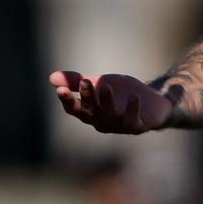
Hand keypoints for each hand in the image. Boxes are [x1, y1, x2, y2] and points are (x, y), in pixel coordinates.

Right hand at [49, 70, 171, 133]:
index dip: (67, 101)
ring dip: (107, 103)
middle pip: (90, 112)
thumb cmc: (121, 95)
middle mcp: (101, 122)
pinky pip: (133, 121)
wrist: (151, 103)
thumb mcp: (99, 84)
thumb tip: (51, 77)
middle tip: (85, 81)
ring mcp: (119, 126)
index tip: (61, 89)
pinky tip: (134, 97)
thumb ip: (77, 82)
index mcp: (90, 112)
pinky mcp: (137, 126)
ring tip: (106, 87)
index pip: (74, 109)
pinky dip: (132, 110)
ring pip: (109, 117)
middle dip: (87, 97)